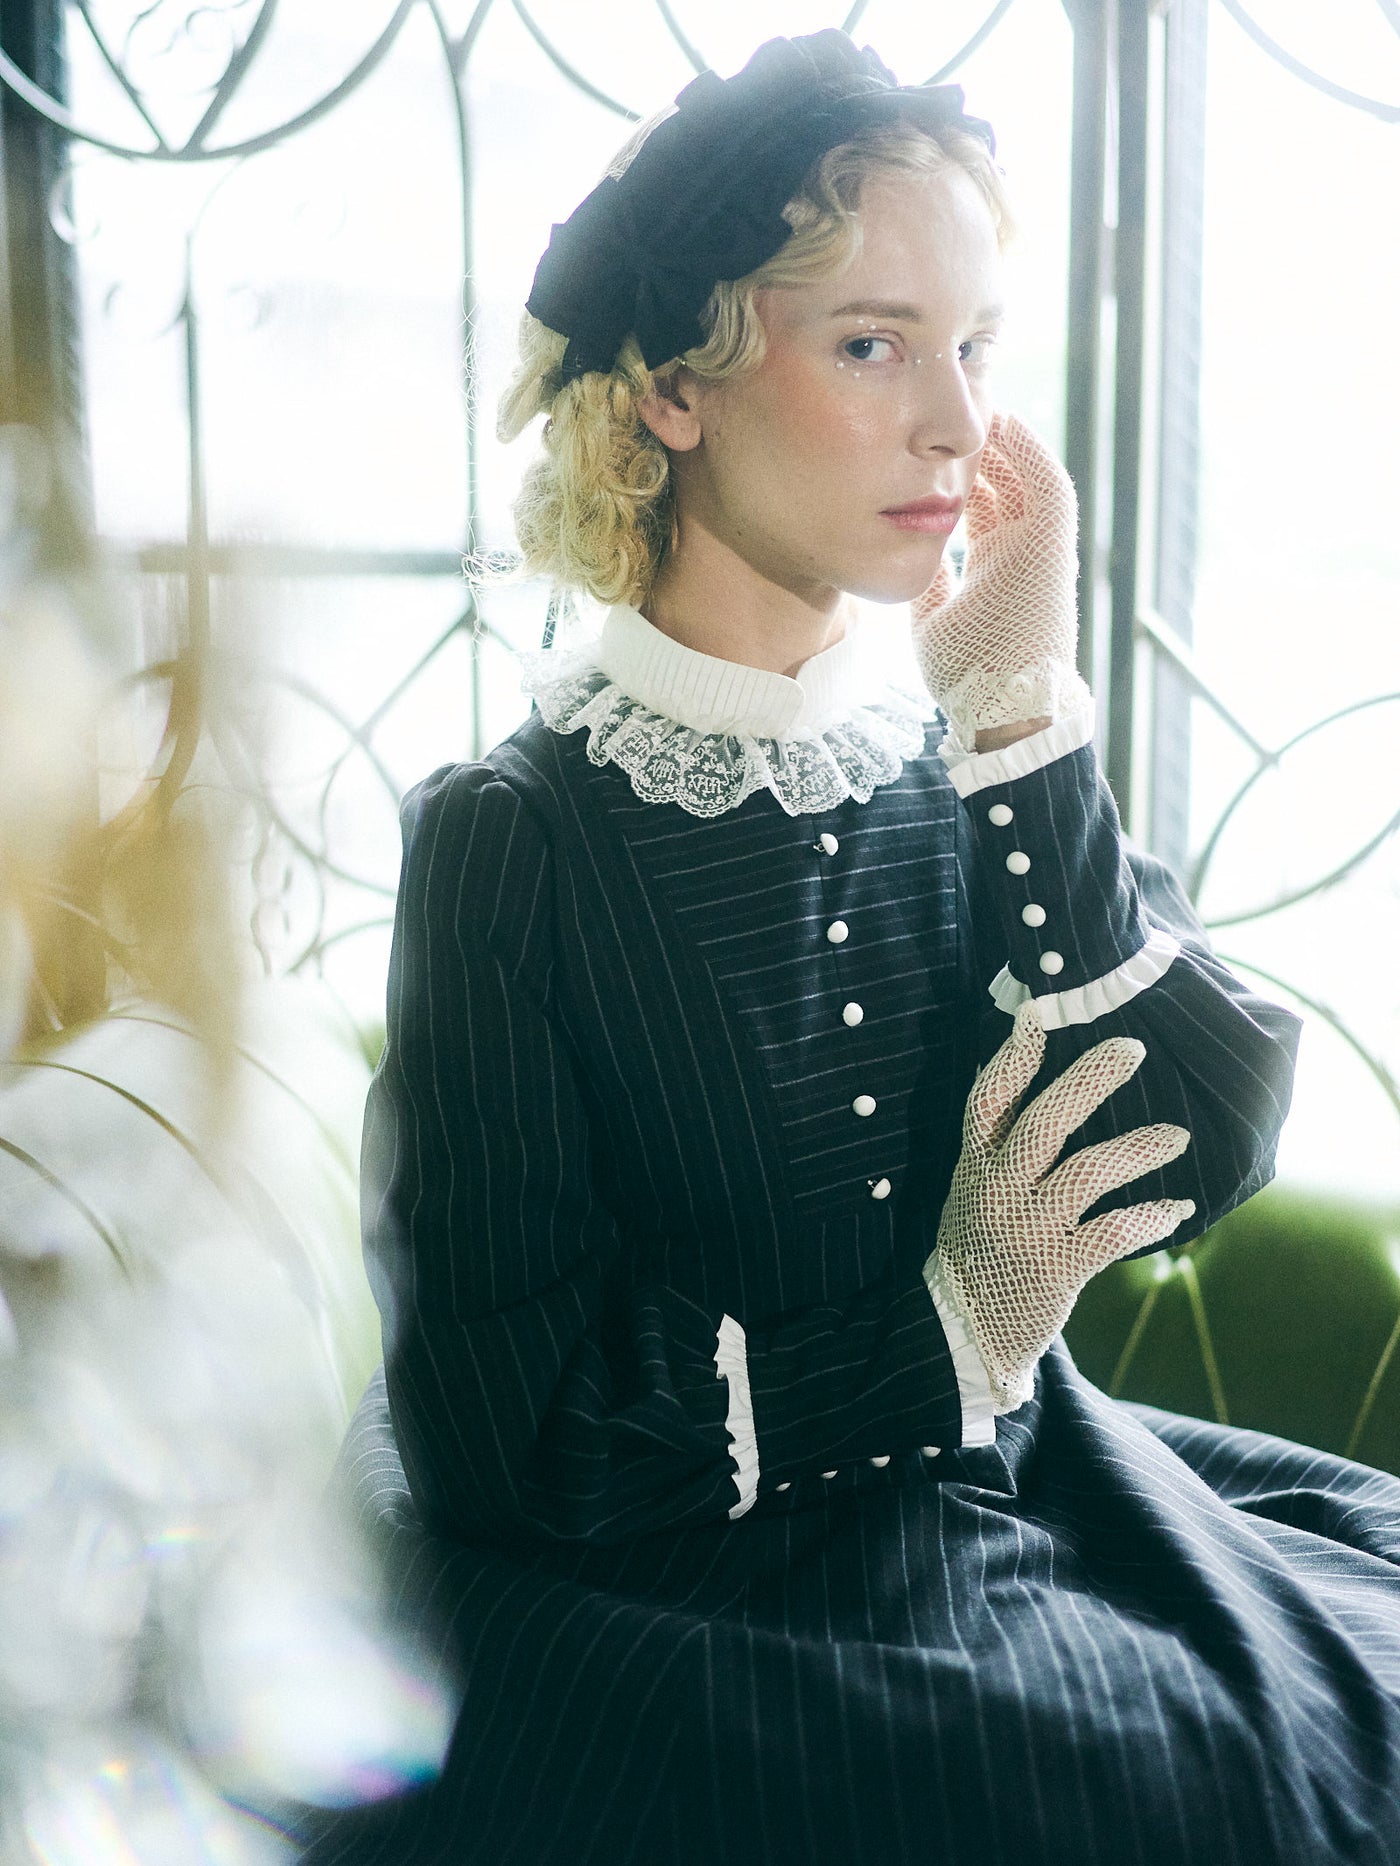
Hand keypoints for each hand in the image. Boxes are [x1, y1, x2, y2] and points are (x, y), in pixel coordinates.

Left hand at [911, 410, 1091, 746]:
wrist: (1001, 708)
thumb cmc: (966, 676)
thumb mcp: (932, 618)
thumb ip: (927, 583)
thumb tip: (906, 553)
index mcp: (993, 569)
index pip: (980, 509)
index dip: (961, 477)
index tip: (931, 450)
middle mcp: (1020, 553)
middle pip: (1004, 485)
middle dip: (982, 449)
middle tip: (953, 415)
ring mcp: (1040, 549)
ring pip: (1027, 478)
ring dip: (1006, 441)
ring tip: (981, 405)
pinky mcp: (1055, 549)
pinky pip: (1049, 486)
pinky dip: (1031, 452)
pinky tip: (1007, 422)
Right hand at [924, 1000, 1195, 1413]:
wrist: (964, 1328)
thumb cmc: (981, 1245)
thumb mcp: (974, 1189)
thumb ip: (1000, 1145)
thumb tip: (1039, 1080)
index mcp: (975, 1165)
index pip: (988, 1100)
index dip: (1013, 1057)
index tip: (1038, 1014)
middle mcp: (997, 1189)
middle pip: (1045, 1123)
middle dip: (1090, 1081)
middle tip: (1132, 1049)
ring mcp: (1027, 1228)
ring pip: (1088, 1173)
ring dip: (1138, 1149)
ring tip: (1178, 1136)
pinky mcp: (1058, 1266)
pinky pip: (1114, 1231)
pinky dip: (1152, 1216)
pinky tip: (1180, 1209)